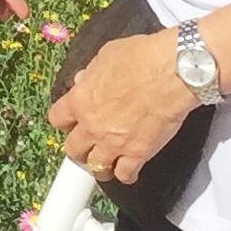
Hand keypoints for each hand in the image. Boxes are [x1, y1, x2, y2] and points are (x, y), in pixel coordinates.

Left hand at [47, 30, 199, 184]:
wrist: (172, 72)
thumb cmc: (142, 58)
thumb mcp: (106, 55)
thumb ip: (91, 74)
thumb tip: (84, 81)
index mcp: (81, 99)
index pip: (57, 119)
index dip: (64, 121)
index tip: (71, 122)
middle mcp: (92, 126)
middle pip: (73, 149)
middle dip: (79, 148)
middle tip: (89, 144)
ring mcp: (114, 143)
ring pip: (96, 168)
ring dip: (100, 165)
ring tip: (107, 161)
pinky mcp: (138, 154)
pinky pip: (125, 175)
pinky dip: (127, 174)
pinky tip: (130, 169)